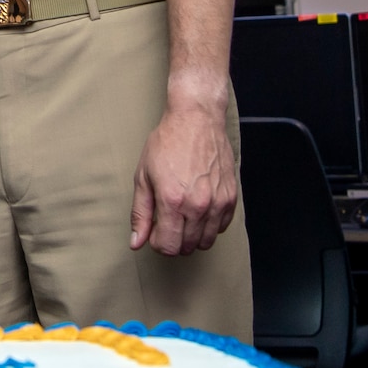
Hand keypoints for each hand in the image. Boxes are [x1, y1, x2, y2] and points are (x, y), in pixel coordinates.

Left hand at [129, 106, 237, 255]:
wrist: (196, 120)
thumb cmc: (168, 143)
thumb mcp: (143, 176)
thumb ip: (140, 213)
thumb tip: (136, 242)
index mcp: (172, 200)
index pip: (168, 246)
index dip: (157, 242)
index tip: (154, 230)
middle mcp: (198, 205)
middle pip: (186, 247)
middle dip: (173, 240)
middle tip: (166, 220)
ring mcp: (218, 203)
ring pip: (206, 241)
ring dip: (192, 236)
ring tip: (182, 216)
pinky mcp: (231, 198)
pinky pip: (221, 228)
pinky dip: (209, 226)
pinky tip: (198, 209)